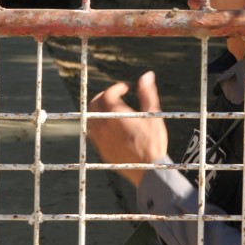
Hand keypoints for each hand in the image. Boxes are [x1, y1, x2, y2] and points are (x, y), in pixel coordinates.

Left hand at [88, 71, 168, 186]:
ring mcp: (101, 138)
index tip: (125, 88)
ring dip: (99, 109)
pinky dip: (98, 124)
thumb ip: (148, 94)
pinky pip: (93, 132)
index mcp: (118, 116)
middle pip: (95, 104)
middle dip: (104, 96)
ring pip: (91, 118)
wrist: (148, 170)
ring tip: (112, 110)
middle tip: (115, 96)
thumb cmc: (153, 142)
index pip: (108, 94)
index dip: (116, 88)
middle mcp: (105, 126)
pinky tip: (110, 126)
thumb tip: (147, 75)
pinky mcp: (101, 149)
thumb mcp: (154, 115)